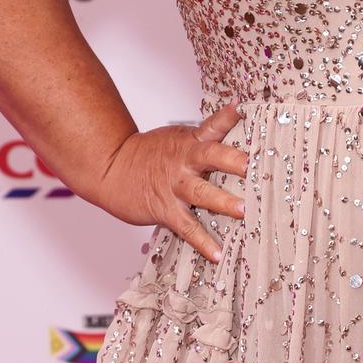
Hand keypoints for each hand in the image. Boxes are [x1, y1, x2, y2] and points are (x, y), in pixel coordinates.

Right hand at [90, 101, 246, 267]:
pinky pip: (187, 227)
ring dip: (222, 201)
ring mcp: (175, 186)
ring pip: (201, 192)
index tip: (242, 108)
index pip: (212, 125)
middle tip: (251, 165)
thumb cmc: (151, 155)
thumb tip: (239, 128)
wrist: (111, 168)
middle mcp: (184, 161)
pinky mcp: (165, 209)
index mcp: (190, 141)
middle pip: (210, 156)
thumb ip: (206, 138)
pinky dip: (203, 242)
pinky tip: (218, 254)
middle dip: (232, 161)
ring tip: (243, 211)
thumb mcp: (178, 138)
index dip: (227, 116)